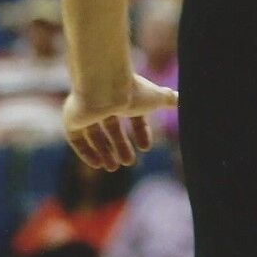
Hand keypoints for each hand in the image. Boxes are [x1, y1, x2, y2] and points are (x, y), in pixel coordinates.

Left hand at [63, 75, 178, 171]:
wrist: (103, 88)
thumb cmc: (131, 92)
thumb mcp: (156, 98)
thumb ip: (169, 99)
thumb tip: (183, 100)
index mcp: (125, 96)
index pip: (133, 116)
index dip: (141, 132)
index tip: (145, 147)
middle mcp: (106, 102)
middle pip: (113, 128)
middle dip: (122, 146)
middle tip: (128, 163)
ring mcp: (87, 112)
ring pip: (95, 135)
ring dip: (105, 152)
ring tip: (112, 168)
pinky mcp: (73, 121)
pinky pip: (78, 140)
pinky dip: (87, 153)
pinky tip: (97, 164)